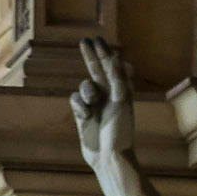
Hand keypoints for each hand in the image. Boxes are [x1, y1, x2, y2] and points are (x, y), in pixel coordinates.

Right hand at [71, 38, 135, 169]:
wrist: (109, 156)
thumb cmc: (120, 130)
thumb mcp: (122, 101)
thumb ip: (118, 78)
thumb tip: (115, 57)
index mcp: (120, 90)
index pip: (110, 66)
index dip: (104, 52)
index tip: (96, 39)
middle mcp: (107, 95)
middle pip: (96, 70)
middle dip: (90, 56)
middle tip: (83, 42)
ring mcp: (93, 104)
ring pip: (83, 86)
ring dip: (86, 92)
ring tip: (92, 104)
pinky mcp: (82, 115)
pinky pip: (75, 101)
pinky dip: (79, 106)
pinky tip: (85, 116)